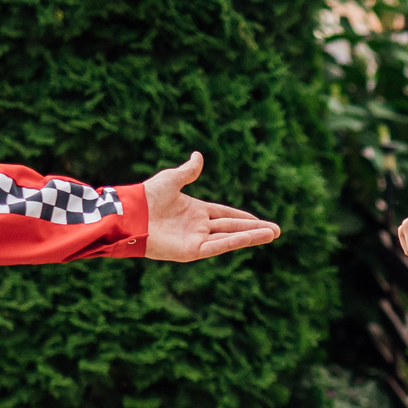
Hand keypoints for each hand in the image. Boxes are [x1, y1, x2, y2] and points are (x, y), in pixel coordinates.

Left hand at [140, 153, 280, 261]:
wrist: (131, 213)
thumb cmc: (147, 196)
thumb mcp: (172, 179)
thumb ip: (188, 171)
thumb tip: (198, 156)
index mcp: (195, 211)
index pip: (225, 215)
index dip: (243, 218)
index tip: (260, 221)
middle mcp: (197, 227)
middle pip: (232, 228)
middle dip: (255, 230)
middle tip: (277, 231)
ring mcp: (195, 240)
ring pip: (229, 238)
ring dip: (252, 237)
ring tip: (273, 235)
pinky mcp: (190, 251)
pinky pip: (217, 246)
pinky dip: (234, 242)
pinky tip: (251, 237)